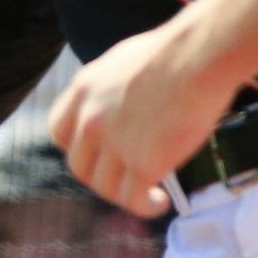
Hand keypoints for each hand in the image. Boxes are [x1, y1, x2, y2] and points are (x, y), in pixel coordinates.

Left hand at [50, 19, 241, 216]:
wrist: (198, 56)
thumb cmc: (176, 51)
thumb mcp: (125, 62)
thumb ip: (113, 89)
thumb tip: (125, 107)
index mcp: (84, 89)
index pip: (60, 131)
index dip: (77, 148)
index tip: (98, 153)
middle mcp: (91, 118)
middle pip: (79, 165)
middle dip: (101, 177)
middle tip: (128, 177)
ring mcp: (114, 143)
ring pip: (105, 187)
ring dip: (125, 195)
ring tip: (150, 194)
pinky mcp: (142, 164)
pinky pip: (132, 199)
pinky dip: (145, 207)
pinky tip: (160, 202)